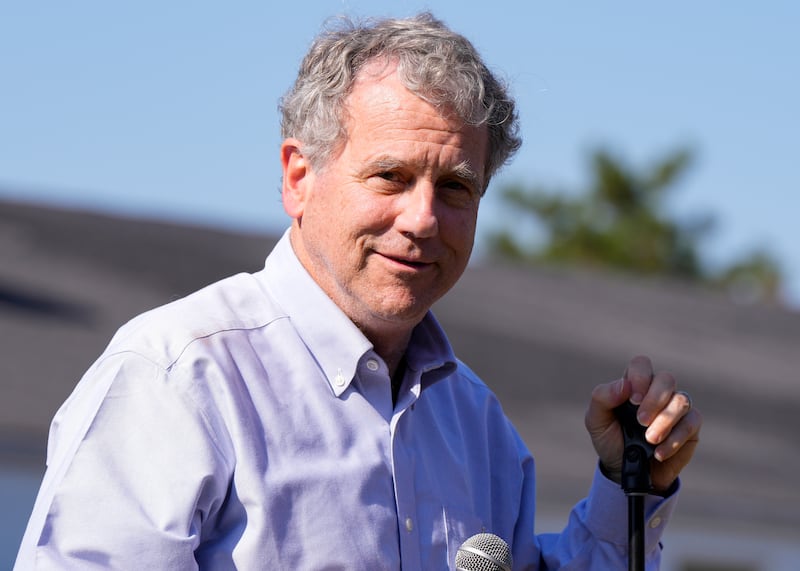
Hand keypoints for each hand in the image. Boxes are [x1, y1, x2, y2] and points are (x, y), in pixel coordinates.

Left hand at [584, 355, 701, 492]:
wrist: (624, 471)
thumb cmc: (610, 439)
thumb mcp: (596, 420)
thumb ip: (602, 397)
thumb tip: (624, 385)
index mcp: (633, 384)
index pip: (641, 364)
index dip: (640, 377)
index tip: (633, 400)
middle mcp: (657, 391)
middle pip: (666, 379)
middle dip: (654, 400)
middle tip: (640, 421)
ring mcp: (676, 408)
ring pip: (682, 400)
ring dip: (665, 420)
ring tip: (650, 439)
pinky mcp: (690, 427)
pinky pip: (692, 422)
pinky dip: (675, 439)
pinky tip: (659, 452)